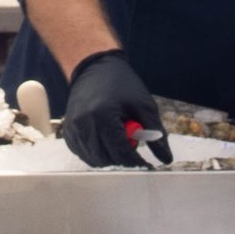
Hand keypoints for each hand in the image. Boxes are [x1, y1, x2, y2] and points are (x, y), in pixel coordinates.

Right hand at [60, 49, 170, 168]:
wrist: (95, 67)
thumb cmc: (122, 84)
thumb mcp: (143, 106)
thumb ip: (156, 134)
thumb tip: (166, 159)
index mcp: (103, 117)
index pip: (121, 153)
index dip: (137, 163)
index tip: (148, 166)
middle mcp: (84, 125)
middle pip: (108, 161)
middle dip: (123, 158)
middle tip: (133, 142)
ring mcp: (73, 130)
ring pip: (95, 160)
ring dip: (110, 156)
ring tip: (118, 134)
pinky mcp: (68, 132)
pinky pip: (85, 154)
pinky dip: (98, 152)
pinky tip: (105, 136)